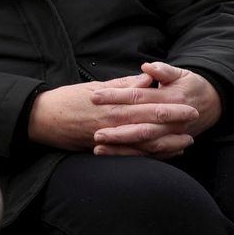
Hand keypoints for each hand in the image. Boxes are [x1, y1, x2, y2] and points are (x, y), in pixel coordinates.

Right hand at [28, 72, 198, 152]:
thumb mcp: (94, 87)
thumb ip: (122, 85)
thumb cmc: (66, 100)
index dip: (171, 107)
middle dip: (175, 124)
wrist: (40, 119)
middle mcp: (113, 123)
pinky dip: (148, 155)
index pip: (149, 105)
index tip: (189, 106)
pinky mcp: (101, 149)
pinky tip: (162, 153)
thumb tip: (146, 79)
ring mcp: (108, 138)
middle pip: (151, 124)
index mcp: (113, 105)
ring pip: (144, 143)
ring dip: (167, 143)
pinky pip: (130, 155)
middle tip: (193, 122)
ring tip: (185, 142)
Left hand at [90, 62, 221, 156]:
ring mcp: (171, 135)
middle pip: (141, 127)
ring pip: (145, 144)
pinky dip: (131, 156)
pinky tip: (111, 154)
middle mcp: (171, 120)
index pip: (138, 97)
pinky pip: (150, 154)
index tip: (94, 97)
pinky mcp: (170, 145)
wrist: (213, 104)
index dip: (116, 97)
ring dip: (121, 147)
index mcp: (170, 99)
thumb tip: (147, 67)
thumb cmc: (191, 86)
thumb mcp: (180, 75)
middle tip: (94, 132)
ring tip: (98, 147)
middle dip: (117, 131)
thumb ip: (164, 71)